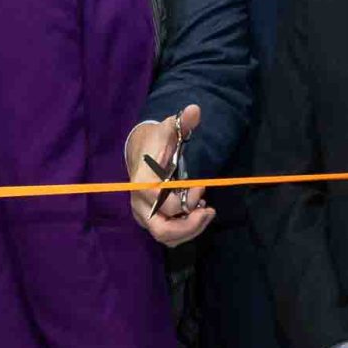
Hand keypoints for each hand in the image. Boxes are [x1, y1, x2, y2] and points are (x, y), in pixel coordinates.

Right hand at [126, 108, 216, 247]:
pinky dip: (186, 229)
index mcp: (142, 182)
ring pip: (167, 237)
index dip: (184, 199)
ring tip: (205, 212)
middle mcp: (139, 204)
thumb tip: (195, 110)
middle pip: (162, 230)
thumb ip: (182, 122)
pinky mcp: (152, 221)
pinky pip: (170, 235)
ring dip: (191, 229)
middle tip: (208, 211)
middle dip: (189, 226)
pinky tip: (197, 213)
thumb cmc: (156, 142)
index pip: (160, 202)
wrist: (142, 152)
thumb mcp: (168, 129)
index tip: (200, 186)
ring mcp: (144, 215)